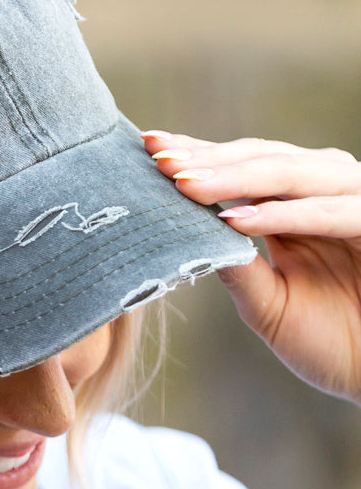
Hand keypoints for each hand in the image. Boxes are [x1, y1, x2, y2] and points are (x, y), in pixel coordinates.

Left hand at [143, 131, 360, 402]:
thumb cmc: (337, 343)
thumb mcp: (269, 304)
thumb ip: (235, 264)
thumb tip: (180, 230)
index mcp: (300, 206)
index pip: (245, 165)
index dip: (200, 154)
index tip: (149, 146)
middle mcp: (330, 194)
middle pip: (266, 158)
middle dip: (210, 159)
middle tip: (159, 159)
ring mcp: (360, 205)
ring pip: (295, 174)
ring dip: (237, 177)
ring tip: (184, 183)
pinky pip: (333, 212)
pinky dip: (284, 214)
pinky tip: (235, 219)